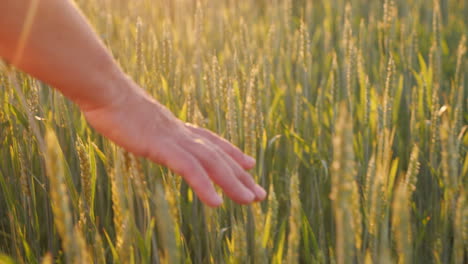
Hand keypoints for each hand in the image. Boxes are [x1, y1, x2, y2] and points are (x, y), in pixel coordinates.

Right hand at [82, 81, 266, 206]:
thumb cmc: (114, 104)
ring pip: (212, 163)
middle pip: (219, 155)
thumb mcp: (138, 119)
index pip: (212, 142)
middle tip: (260, 193)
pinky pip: (189, 169)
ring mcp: (174, 139)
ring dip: (233, 183)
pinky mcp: (162, 146)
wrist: (105, 90)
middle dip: (241, 175)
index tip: (249, 163)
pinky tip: (217, 203)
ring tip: (251, 200)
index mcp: (178, 127)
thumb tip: (148, 130)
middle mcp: (183, 133)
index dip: (233, 153)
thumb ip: (151, 128)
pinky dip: (205, 186)